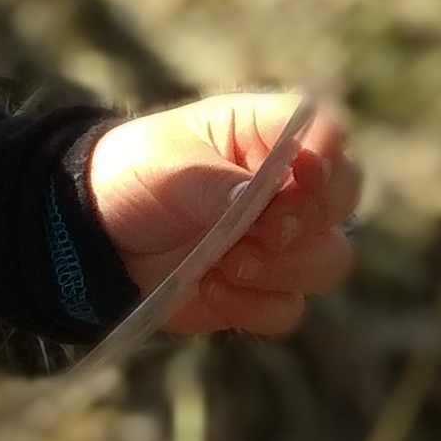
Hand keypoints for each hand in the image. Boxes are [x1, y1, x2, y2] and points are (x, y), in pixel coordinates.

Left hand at [84, 91, 359, 338]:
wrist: (97, 236)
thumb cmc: (135, 176)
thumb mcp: (168, 168)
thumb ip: (221, 184)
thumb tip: (262, 205)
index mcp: (264, 132)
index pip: (322, 134)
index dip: (324, 158)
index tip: (303, 180)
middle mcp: (286, 184)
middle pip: (343, 199)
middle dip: (308, 222)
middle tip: (262, 232)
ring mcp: (281, 241)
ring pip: (329, 261)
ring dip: (283, 269)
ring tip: (226, 263)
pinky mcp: (264, 290)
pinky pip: (289, 309)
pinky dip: (253, 306)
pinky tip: (209, 288)